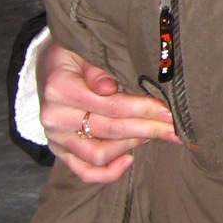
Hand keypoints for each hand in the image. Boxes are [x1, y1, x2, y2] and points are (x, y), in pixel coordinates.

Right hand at [39, 35, 178, 182]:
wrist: (47, 67)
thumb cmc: (70, 55)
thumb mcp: (80, 50)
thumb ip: (95, 69)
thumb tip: (110, 87)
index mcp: (60, 88)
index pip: (109, 105)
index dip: (142, 109)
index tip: (168, 110)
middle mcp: (55, 117)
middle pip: (109, 130)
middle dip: (147, 128)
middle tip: (175, 126)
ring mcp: (56, 137)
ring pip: (99, 154)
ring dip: (132, 144)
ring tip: (154, 132)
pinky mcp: (60, 151)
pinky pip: (84, 171)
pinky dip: (108, 172)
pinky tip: (129, 160)